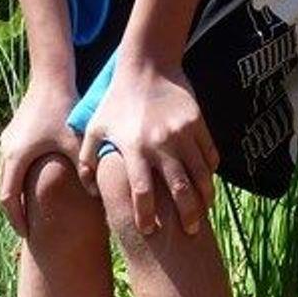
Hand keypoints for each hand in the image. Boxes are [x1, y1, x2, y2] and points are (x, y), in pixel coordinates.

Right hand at [0, 81, 82, 233]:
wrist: (50, 79)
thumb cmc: (63, 109)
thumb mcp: (75, 141)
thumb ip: (84, 168)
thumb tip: (97, 195)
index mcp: (17, 158)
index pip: (9, 199)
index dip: (17, 219)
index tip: (27, 234)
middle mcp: (6, 152)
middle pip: (2, 192)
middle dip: (13, 212)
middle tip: (26, 229)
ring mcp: (6, 143)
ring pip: (3, 179)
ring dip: (13, 197)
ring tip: (27, 212)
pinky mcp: (11, 136)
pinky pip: (8, 166)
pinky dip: (14, 181)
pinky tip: (29, 187)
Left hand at [77, 59, 218, 235]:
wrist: (147, 64)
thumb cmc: (115, 101)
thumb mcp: (94, 128)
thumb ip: (87, 161)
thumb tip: (91, 193)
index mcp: (134, 148)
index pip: (142, 192)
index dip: (146, 215)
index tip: (149, 231)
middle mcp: (160, 143)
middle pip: (179, 189)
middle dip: (186, 215)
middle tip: (189, 232)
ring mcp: (183, 132)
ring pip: (200, 174)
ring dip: (204, 196)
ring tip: (202, 211)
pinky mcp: (198, 123)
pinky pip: (209, 154)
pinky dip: (210, 171)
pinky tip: (207, 184)